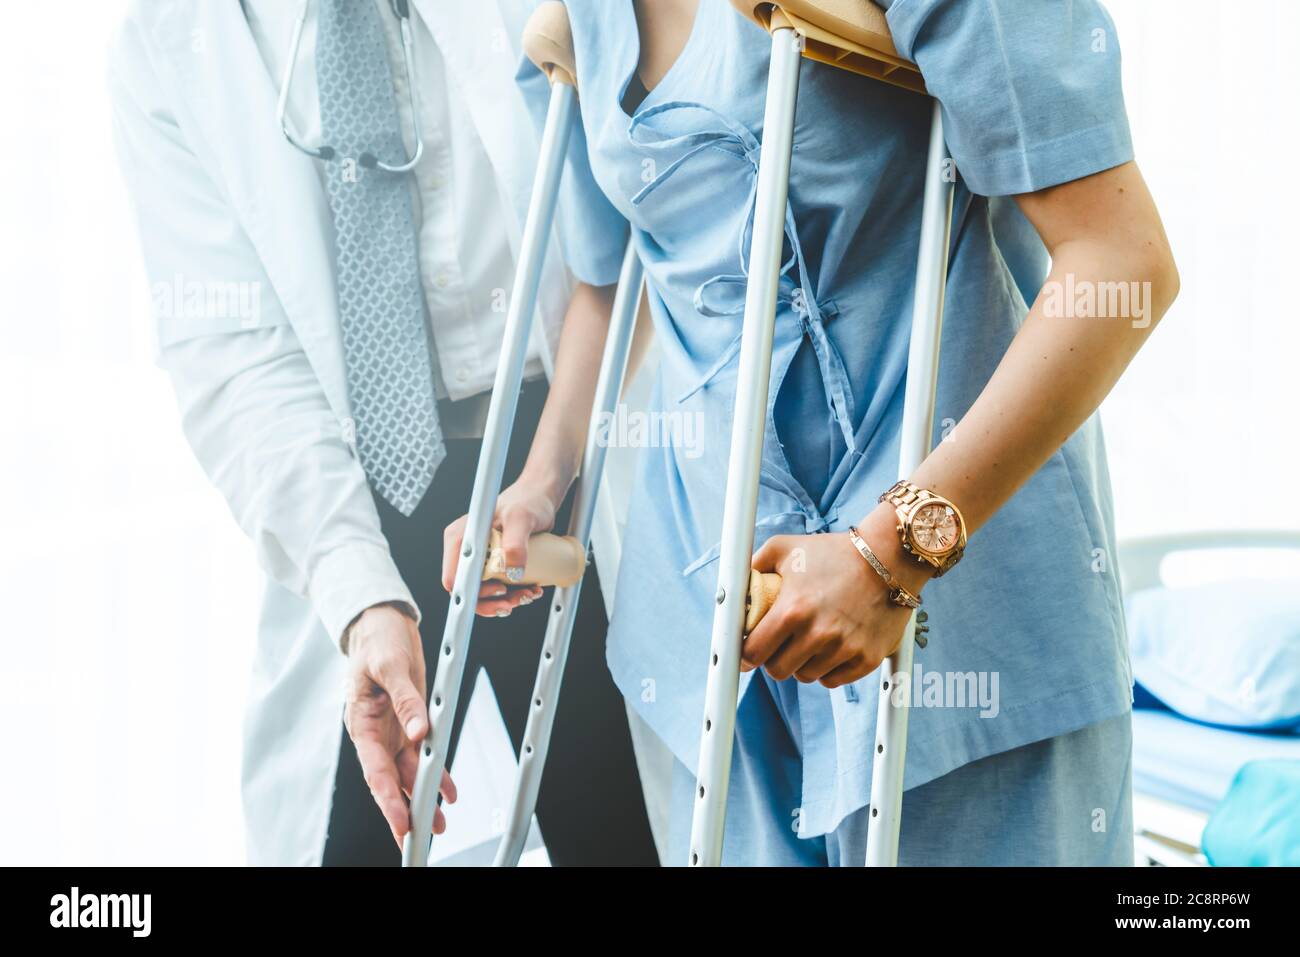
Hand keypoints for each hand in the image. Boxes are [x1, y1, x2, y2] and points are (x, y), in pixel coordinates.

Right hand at [344, 603, 455, 848]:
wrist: (382, 624)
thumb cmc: (377, 641)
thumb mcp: (390, 666)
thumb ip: (405, 700)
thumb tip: (420, 731)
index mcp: (361, 723)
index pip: (375, 771)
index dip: (388, 800)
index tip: (402, 822)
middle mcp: (375, 733)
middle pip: (388, 780)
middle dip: (403, 810)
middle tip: (419, 837)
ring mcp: (391, 730)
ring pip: (407, 772)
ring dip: (422, 796)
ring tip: (439, 822)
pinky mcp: (408, 722)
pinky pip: (422, 753)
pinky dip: (436, 771)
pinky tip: (449, 790)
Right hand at [442, 476, 558, 616]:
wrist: (540, 497)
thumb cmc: (528, 500)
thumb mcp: (522, 518)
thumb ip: (515, 543)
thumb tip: (511, 571)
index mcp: (461, 538)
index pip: (455, 578)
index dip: (473, 593)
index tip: (500, 591)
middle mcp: (465, 549)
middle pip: (468, 590)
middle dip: (492, 601)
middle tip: (517, 599)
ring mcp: (479, 557)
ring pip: (483, 593)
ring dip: (505, 601)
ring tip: (528, 594)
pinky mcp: (492, 563)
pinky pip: (495, 587)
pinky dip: (512, 595)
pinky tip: (530, 590)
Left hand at [743, 506, 930, 687]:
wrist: (888, 558)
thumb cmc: (833, 552)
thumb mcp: (786, 548)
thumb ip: (754, 566)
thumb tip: (733, 585)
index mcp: (792, 610)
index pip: (753, 653)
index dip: (746, 655)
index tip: (748, 651)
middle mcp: (818, 633)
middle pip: (777, 671)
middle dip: (773, 660)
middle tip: (779, 646)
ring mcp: (844, 649)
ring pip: (806, 677)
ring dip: (801, 664)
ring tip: (808, 641)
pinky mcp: (866, 659)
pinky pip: (832, 680)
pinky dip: (827, 670)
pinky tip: (828, 649)